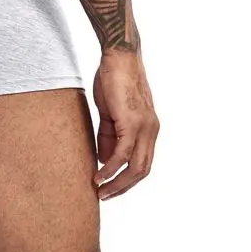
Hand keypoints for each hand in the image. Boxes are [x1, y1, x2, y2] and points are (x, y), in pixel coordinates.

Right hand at [91, 53, 158, 200]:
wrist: (118, 55)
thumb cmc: (113, 78)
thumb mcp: (111, 111)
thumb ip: (109, 135)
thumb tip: (106, 159)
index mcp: (148, 128)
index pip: (143, 162)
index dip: (128, 178)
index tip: (111, 187)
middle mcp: (151, 130)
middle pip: (142, 170)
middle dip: (123, 187)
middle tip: (105, 196)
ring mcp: (144, 127)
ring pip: (135, 167)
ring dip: (117, 183)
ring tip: (100, 191)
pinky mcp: (132, 123)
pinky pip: (122, 154)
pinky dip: (111, 168)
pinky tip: (98, 175)